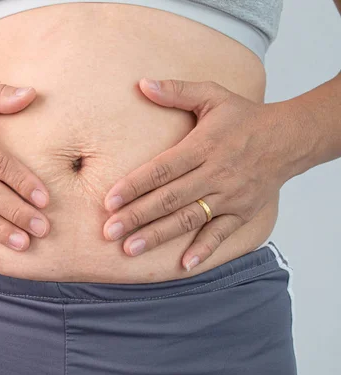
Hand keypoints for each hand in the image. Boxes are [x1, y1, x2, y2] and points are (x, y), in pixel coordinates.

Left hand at [102, 78, 294, 270]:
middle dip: (137, 216)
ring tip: (131, 249)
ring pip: (188, 219)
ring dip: (158, 236)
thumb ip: (177, 90)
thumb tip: (142, 84)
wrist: (290, 138)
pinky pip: (221, 234)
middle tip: (109, 232)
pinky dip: (204, 250)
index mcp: (204, 146)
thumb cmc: (245, 117)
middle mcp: (216, 173)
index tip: (109, 200)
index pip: (162, 169)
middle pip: (169, 198)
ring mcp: (230, 196)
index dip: (134, 185)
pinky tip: (183, 265)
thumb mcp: (213, 95)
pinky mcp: (243, 212)